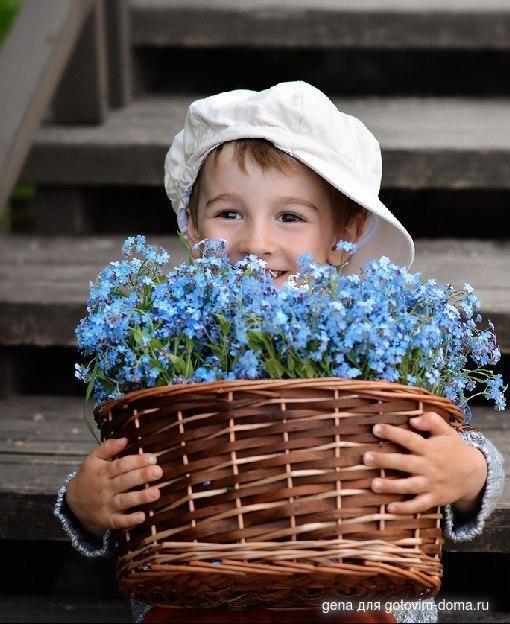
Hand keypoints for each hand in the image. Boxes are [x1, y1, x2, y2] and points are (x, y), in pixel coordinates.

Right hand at [66, 438, 162, 534]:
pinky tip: (142, 516)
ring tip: (157, 492)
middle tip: (158, 471)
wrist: (73, 503)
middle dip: (142, 476)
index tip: (153, 458)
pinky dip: (129, 520)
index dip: (137, 461)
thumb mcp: (93, 459)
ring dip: (141, 497)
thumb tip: (125, 439)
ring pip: (124, 501)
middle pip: (125, 481)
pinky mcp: (107, 520)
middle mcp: (104, 488)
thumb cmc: (89, 477)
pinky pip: (118, 521)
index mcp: (102, 472)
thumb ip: (107, 447)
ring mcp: (106, 505)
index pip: (121, 465)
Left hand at [363, 412, 487, 514]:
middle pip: (404, 463)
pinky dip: (405, 508)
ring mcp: (431, 484)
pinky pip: (419, 505)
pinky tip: (390, 509)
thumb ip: (432, 420)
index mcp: (430, 448)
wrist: (475, 474)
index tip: (376, 428)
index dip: (393, 433)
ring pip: (409, 486)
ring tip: (373, 485)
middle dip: (385, 460)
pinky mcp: (434, 499)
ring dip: (391, 486)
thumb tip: (413, 419)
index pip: (409, 439)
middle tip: (365, 457)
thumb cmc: (454, 449)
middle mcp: (429, 466)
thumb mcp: (447, 431)